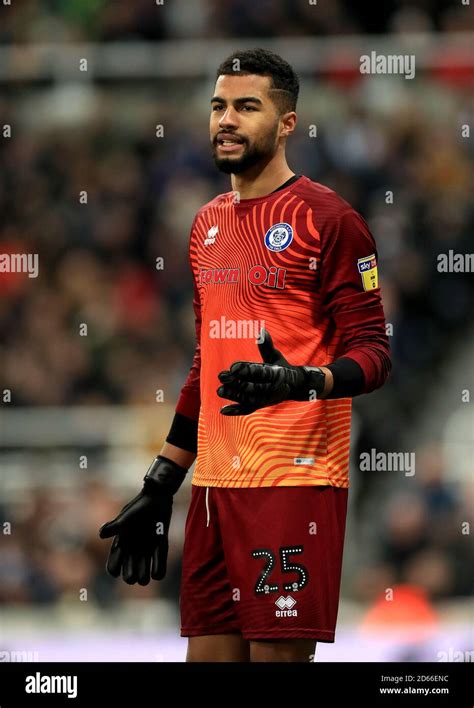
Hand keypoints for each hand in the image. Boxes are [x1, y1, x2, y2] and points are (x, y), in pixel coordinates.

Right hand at [99, 456, 186, 584]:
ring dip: (145, 575)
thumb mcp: (126, 516)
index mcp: (121, 545)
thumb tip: (101, 534)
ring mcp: (146, 551)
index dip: (115, 568)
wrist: (158, 498)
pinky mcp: (159, 548)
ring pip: (143, 578)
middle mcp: (133, 552)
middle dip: (131, 575)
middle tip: (136, 564)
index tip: (120, 561)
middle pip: (129, 577)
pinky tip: (157, 568)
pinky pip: (159, 569)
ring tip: (147, 564)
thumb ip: (115, 526)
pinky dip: (158, 570)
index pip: (113, 568)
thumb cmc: (139, 507)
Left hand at [217, 329, 324, 415]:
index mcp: (276, 374)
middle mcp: (272, 388)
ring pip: (249, 399)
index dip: (246, 370)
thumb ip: (266, 345)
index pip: (260, 372)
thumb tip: (261, 331)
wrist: (294, 386)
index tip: (233, 367)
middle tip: (221, 377)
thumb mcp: (275, 356)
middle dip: (236, 382)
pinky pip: (248, 409)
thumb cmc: (281, 367)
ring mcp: (266, 399)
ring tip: (220, 390)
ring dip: (234, 396)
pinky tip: (223, 410)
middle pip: (252, 387)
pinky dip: (236, 411)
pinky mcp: (260, 405)